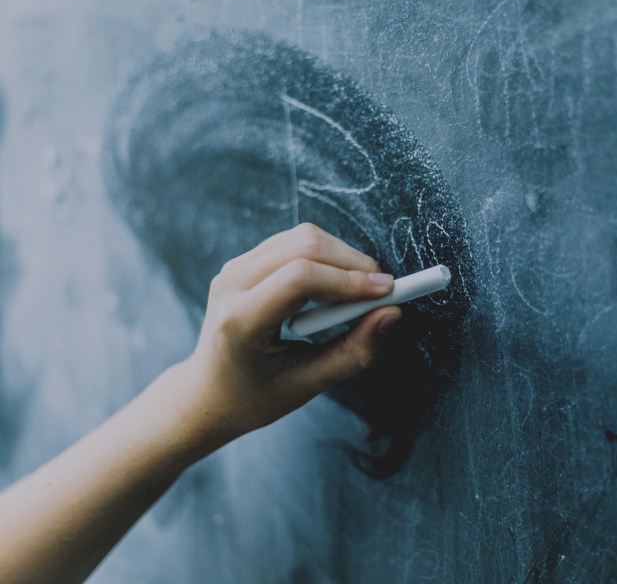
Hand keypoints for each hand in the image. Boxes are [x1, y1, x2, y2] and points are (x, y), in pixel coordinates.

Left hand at [175, 223, 401, 446]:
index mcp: (240, 320)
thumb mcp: (308, 385)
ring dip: (343, 257)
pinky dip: (326, 256)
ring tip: (360, 292)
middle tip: (384, 291)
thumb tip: (392, 314)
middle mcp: (231, 285)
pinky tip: (336, 286)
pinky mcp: (245, 261)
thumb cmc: (255, 396)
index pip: (300, 278)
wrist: (208, 392)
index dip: (350, 280)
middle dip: (354, 263)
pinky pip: (295, 241)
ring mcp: (235, 268)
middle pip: (305, 246)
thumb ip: (355, 352)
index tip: (387, 292)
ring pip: (303, 237)